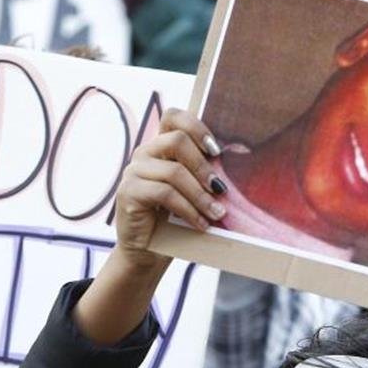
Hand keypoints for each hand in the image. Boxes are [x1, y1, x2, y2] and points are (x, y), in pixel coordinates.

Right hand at [114, 108, 225, 264]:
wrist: (148, 252)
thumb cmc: (176, 221)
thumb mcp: (192, 192)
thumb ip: (203, 173)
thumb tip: (238, 156)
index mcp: (160, 147)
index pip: (174, 116)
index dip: (197, 128)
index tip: (216, 152)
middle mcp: (144, 153)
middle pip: (177, 141)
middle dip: (204, 167)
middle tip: (221, 190)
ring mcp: (133, 171)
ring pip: (174, 172)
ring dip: (200, 195)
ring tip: (217, 214)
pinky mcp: (128, 192)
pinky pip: (164, 193)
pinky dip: (188, 209)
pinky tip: (201, 223)